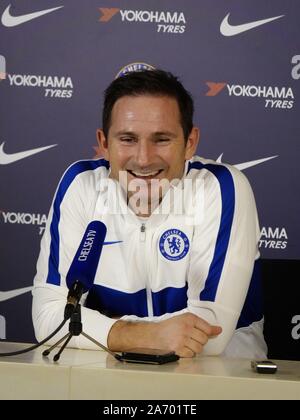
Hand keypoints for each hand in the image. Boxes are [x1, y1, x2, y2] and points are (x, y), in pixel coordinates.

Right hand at [107, 313, 221, 357]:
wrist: (153, 334)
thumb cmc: (169, 327)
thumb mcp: (185, 320)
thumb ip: (201, 325)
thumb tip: (217, 330)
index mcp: (189, 318)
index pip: (207, 328)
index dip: (209, 332)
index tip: (212, 332)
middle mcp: (186, 327)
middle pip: (204, 339)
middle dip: (200, 341)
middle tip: (192, 339)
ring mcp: (182, 338)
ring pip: (199, 348)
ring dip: (194, 348)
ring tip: (187, 344)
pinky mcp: (178, 348)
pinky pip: (191, 355)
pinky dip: (188, 354)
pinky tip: (182, 348)